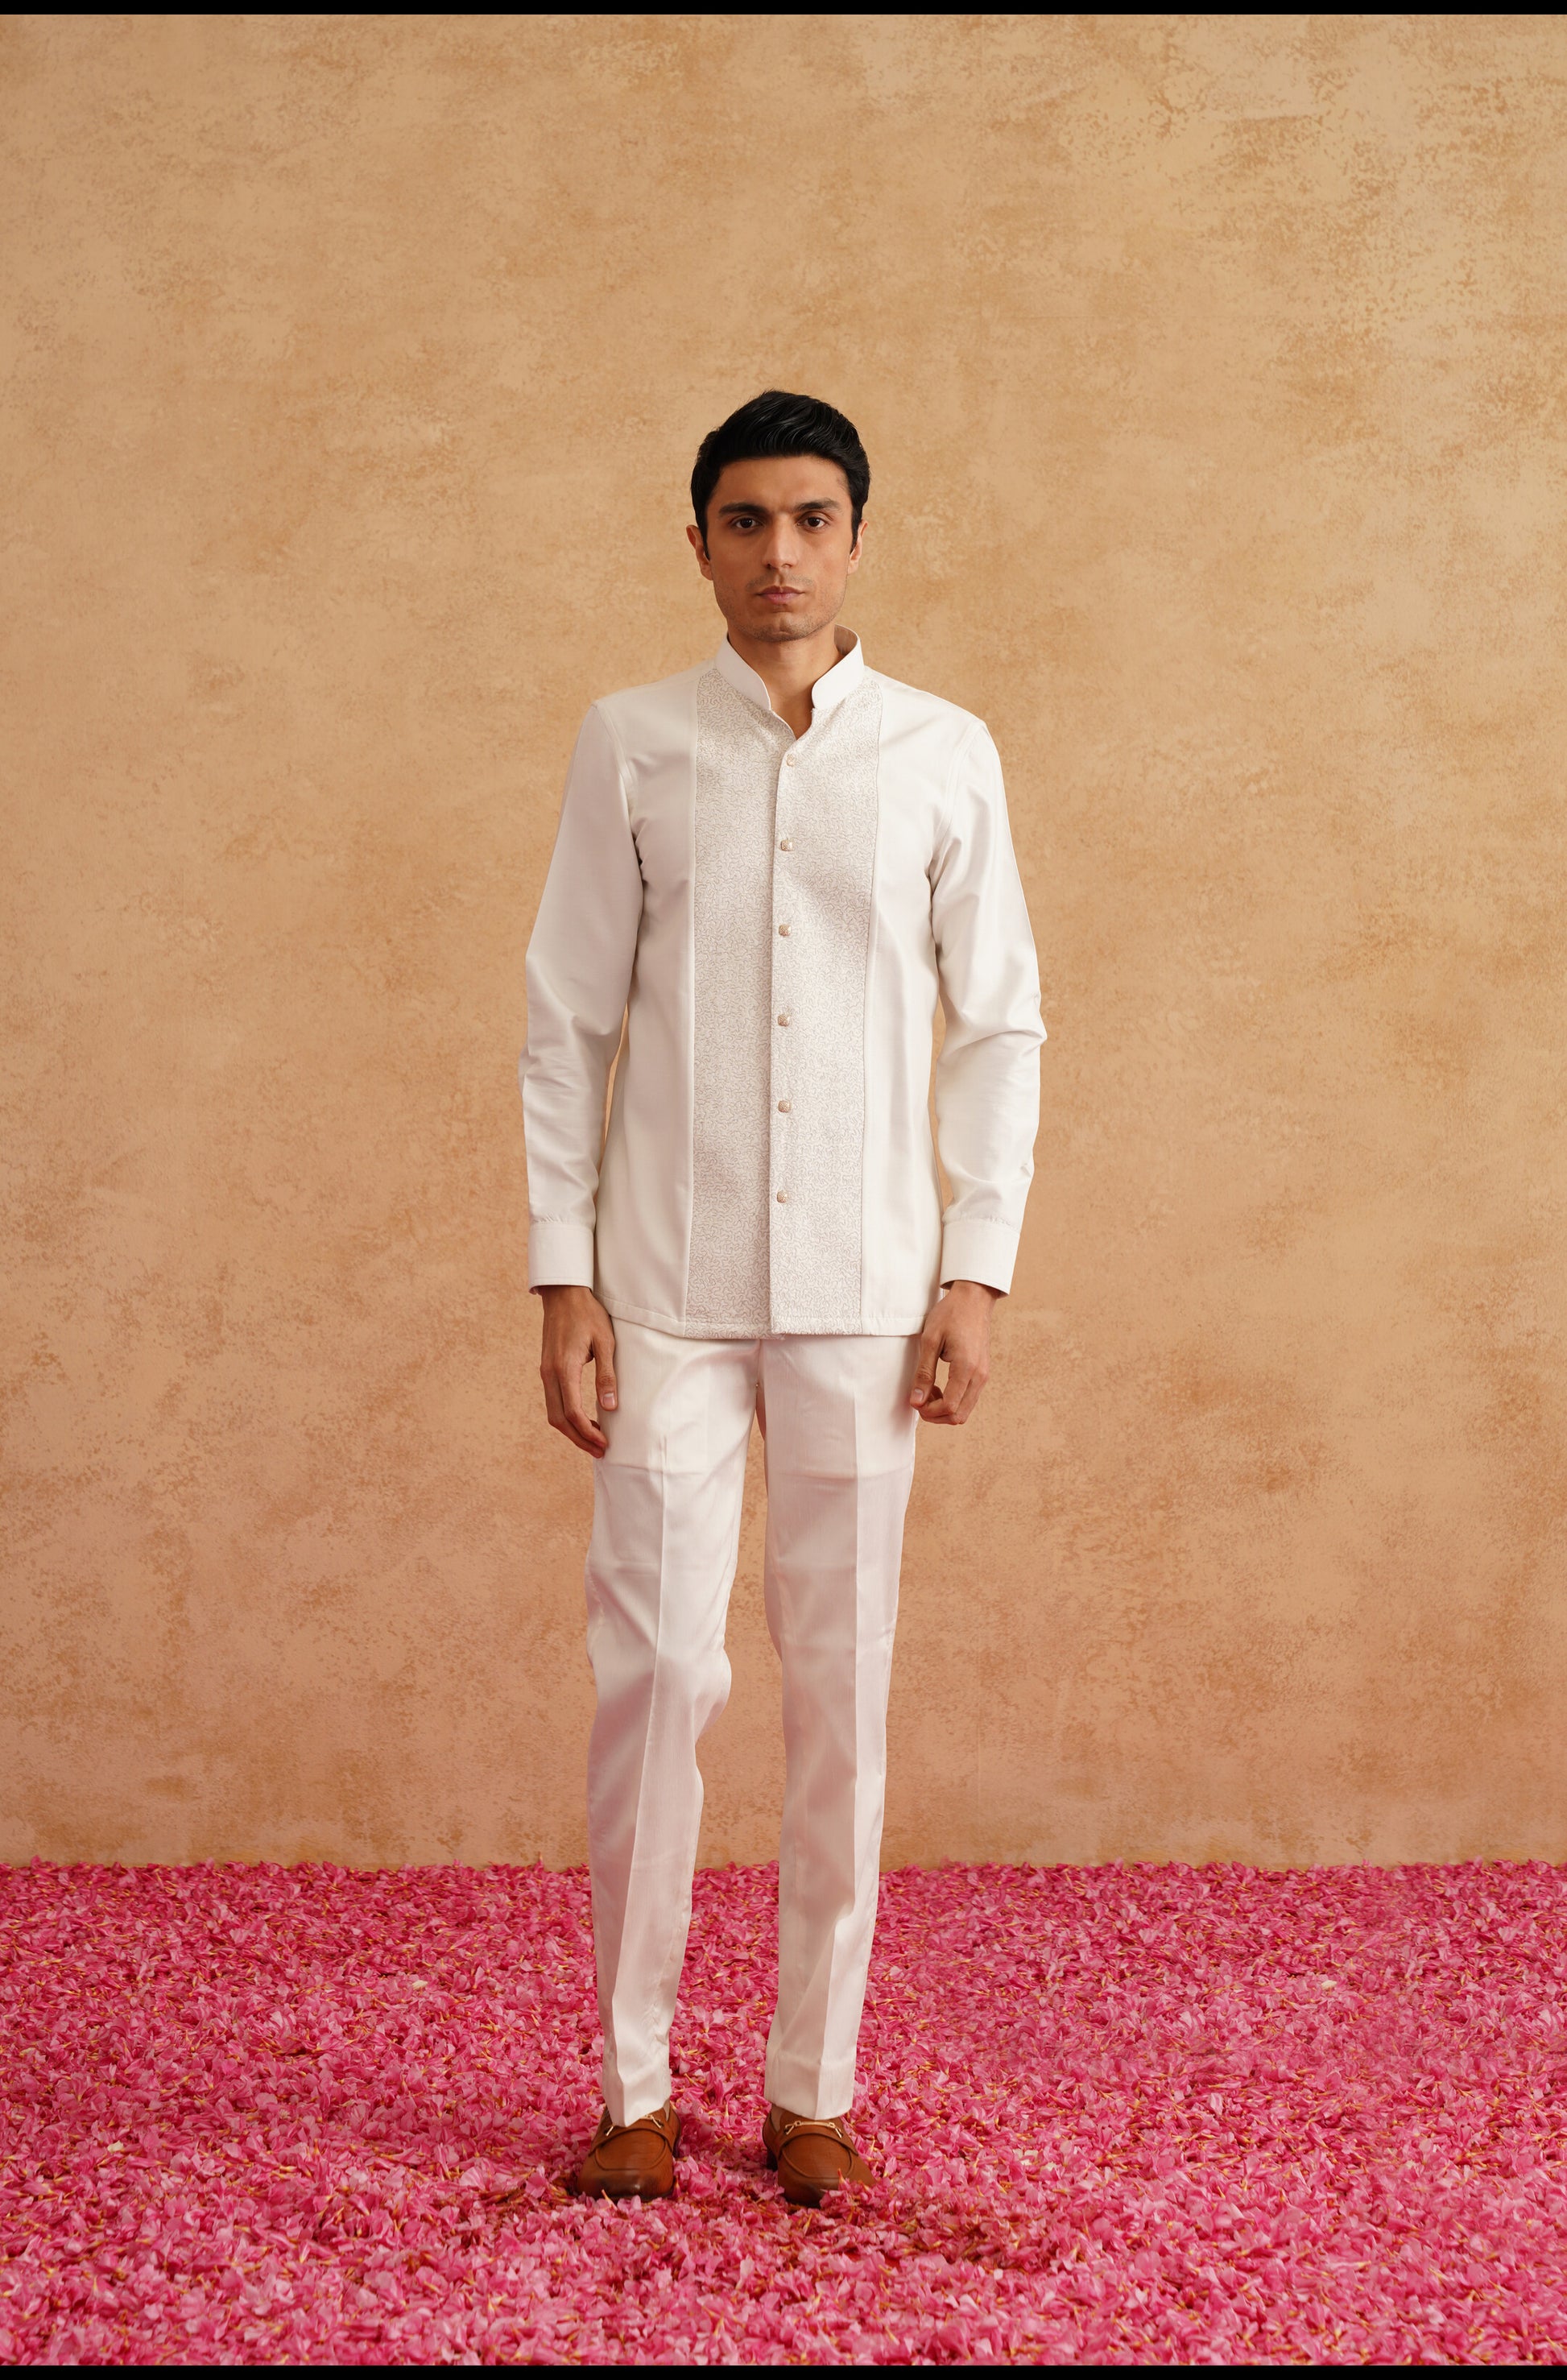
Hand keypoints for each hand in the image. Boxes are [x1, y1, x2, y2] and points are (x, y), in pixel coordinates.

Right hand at [538, 1284, 617, 1456]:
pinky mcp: (546, 1369)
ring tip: (593, 1441)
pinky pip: (553, 1401)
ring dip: (571, 1430)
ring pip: (553, 1413)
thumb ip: (607, 1375)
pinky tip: (583, 1420)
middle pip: (559, 1419)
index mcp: (564, 1368)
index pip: (573, 1411)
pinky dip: (566, 1416)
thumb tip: (611, 1406)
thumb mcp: (605, 1342)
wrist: (563, 1294)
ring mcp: (545, 1372)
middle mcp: (549, 1374)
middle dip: (578, 1439)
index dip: (588, 1432)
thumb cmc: (587, 1315)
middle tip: (600, 1451)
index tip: (605, 1443)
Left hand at [909, 1279, 1001, 1424]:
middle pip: (959, 1416)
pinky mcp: (983, 1374)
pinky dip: (953, 1401)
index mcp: (966, 1368)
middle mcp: (979, 1376)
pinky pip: (968, 1399)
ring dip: (944, 1409)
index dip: (929, 1411)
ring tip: (928, 1391)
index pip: (949, 1407)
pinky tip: (940, 1388)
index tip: (914, 1401)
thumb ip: (923, 1373)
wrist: (973, 1299)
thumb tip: (916, 1401)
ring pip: (964, 1411)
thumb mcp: (929, 1340)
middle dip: (936, 1415)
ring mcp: (984, 1376)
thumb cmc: (950, 1315)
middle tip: (919, 1400)